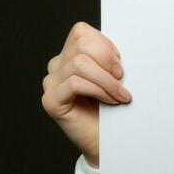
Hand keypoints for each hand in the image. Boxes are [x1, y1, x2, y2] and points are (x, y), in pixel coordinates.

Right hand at [41, 21, 131, 166]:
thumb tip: (120, 51)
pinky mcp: (51, 101)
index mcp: (70, 56)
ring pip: (79, 64)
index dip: (104, 43)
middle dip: (108, 60)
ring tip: (120, 95)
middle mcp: (57, 66)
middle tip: (122, 78)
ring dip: (107, 80)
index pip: (80, 32)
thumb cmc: (113, 108)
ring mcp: (51, 83)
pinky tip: (110, 101)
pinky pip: (75, 83)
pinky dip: (98, 90)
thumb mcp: (113, 77)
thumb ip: (109, 60)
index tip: (120, 62)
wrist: (107, 141)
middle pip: (81, 44)